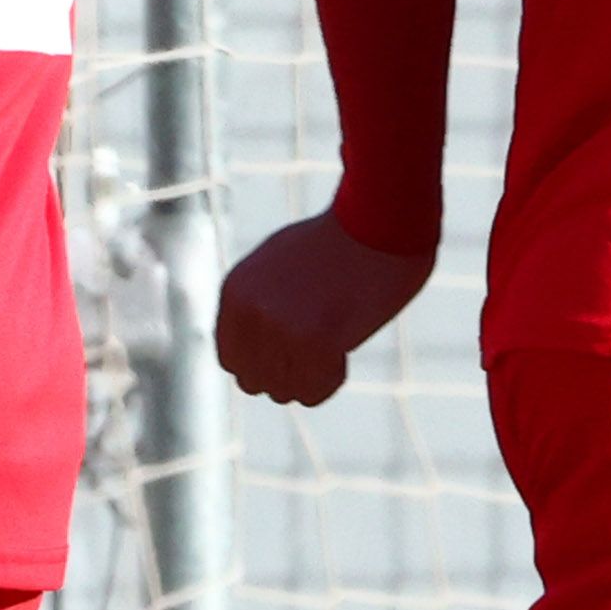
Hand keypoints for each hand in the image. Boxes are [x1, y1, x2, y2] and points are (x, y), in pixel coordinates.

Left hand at [212, 211, 427, 409]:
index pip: (231, 360)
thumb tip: (251, 353)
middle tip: (318, 351)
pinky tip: (345, 351)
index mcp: (235, 293)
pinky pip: (313, 392)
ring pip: (284, 391)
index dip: (263, 362)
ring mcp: (280, 328)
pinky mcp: (316, 341)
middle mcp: (250, 313)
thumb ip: (257, 303)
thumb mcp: (277, 263)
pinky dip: (331, 379)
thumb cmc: (338, 240)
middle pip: (254, 381)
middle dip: (285, 373)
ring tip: (334, 344)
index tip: (293, 350)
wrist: (379, 217)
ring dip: (310, 376)